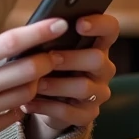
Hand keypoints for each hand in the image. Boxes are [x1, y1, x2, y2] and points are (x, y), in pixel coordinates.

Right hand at [0, 19, 68, 138]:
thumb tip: (17, 45)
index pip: (10, 42)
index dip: (40, 32)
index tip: (60, 23)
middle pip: (29, 71)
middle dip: (47, 61)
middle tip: (54, 55)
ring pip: (26, 94)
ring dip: (34, 83)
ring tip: (31, 76)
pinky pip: (15, 116)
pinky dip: (19, 105)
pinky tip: (13, 98)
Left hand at [21, 14, 119, 138]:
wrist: (48, 102)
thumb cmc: (49, 66)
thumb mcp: (50, 49)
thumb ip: (50, 39)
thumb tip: (36, 28)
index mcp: (97, 45)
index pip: (110, 29)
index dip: (99, 24)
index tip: (79, 23)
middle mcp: (103, 69)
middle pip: (97, 59)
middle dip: (72, 58)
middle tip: (50, 57)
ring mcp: (98, 93)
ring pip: (84, 87)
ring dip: (57, 84)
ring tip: (35, 83)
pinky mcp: (87, 115)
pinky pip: (70, 112)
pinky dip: (46, 106)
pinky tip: (28, 103)